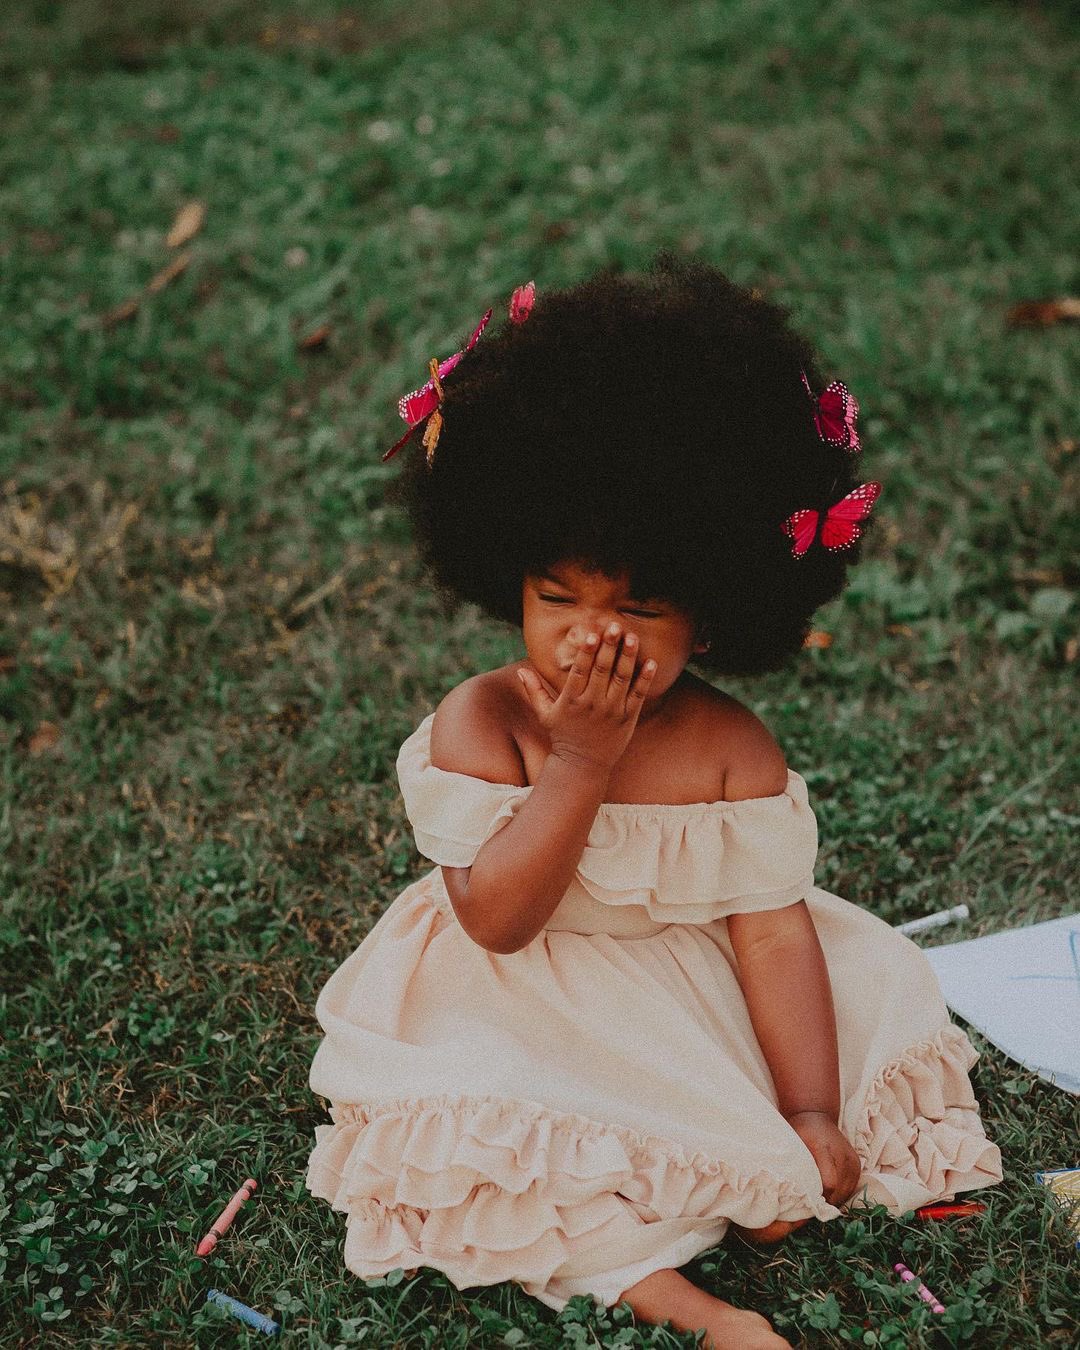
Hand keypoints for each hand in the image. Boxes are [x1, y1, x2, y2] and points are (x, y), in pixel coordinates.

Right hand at [517, 624, 656, 773]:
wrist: (583, 765)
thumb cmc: (563, 736)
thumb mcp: (545, 714)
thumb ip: (534, 691)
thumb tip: (520, 670)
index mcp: (572, 700)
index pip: (579, 671)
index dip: (586, 652)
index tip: (591, 634)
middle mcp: (592, 704)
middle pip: (602, 670)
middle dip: (609, 647)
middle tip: (615, 626)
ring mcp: (612, 711)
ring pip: (622, 679)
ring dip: (628, 657)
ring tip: (632, 637)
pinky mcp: (628, 718)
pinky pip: (639, 695)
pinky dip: (645, 679)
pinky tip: (651, 662)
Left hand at [785, 1111, 861, 1206]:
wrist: (816, 1115)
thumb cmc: (801, 1130)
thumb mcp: (794, 1144)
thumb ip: (796, 1165)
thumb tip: (791, 1191)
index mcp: (824, 1149)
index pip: (829, 1184)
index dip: (818, 1199)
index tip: (807, 1207)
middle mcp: (843, 1156)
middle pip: (838, 1192)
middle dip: (825, 1204)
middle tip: (811, 1210)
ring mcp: (853, 1161)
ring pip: (846, 1193)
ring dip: (834, 1201)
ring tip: (819, 1204)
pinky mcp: (857, 1165)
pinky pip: (851, 1187)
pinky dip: (841, 1194)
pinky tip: (829, 1196)